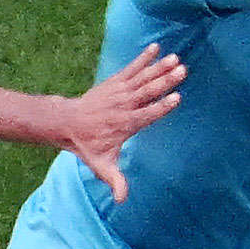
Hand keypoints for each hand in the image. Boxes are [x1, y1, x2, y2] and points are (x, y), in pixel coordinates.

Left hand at [66, 44, 184, 201]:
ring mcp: (119, 91)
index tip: (177, 98)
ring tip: (176, 59)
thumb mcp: (101, 166)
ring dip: (159, 68)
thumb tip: (122, 200)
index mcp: (126, 125)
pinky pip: (131, 68)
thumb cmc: (88, 146)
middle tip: (182, 71)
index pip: (147, 115)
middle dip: (165, 81)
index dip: (162, 107)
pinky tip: (155, 48)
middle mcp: (124, 105)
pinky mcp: (115, 82)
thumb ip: (114, 181)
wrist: (67, 123)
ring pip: (142, 78)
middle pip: (148, 92)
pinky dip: (143, 58)